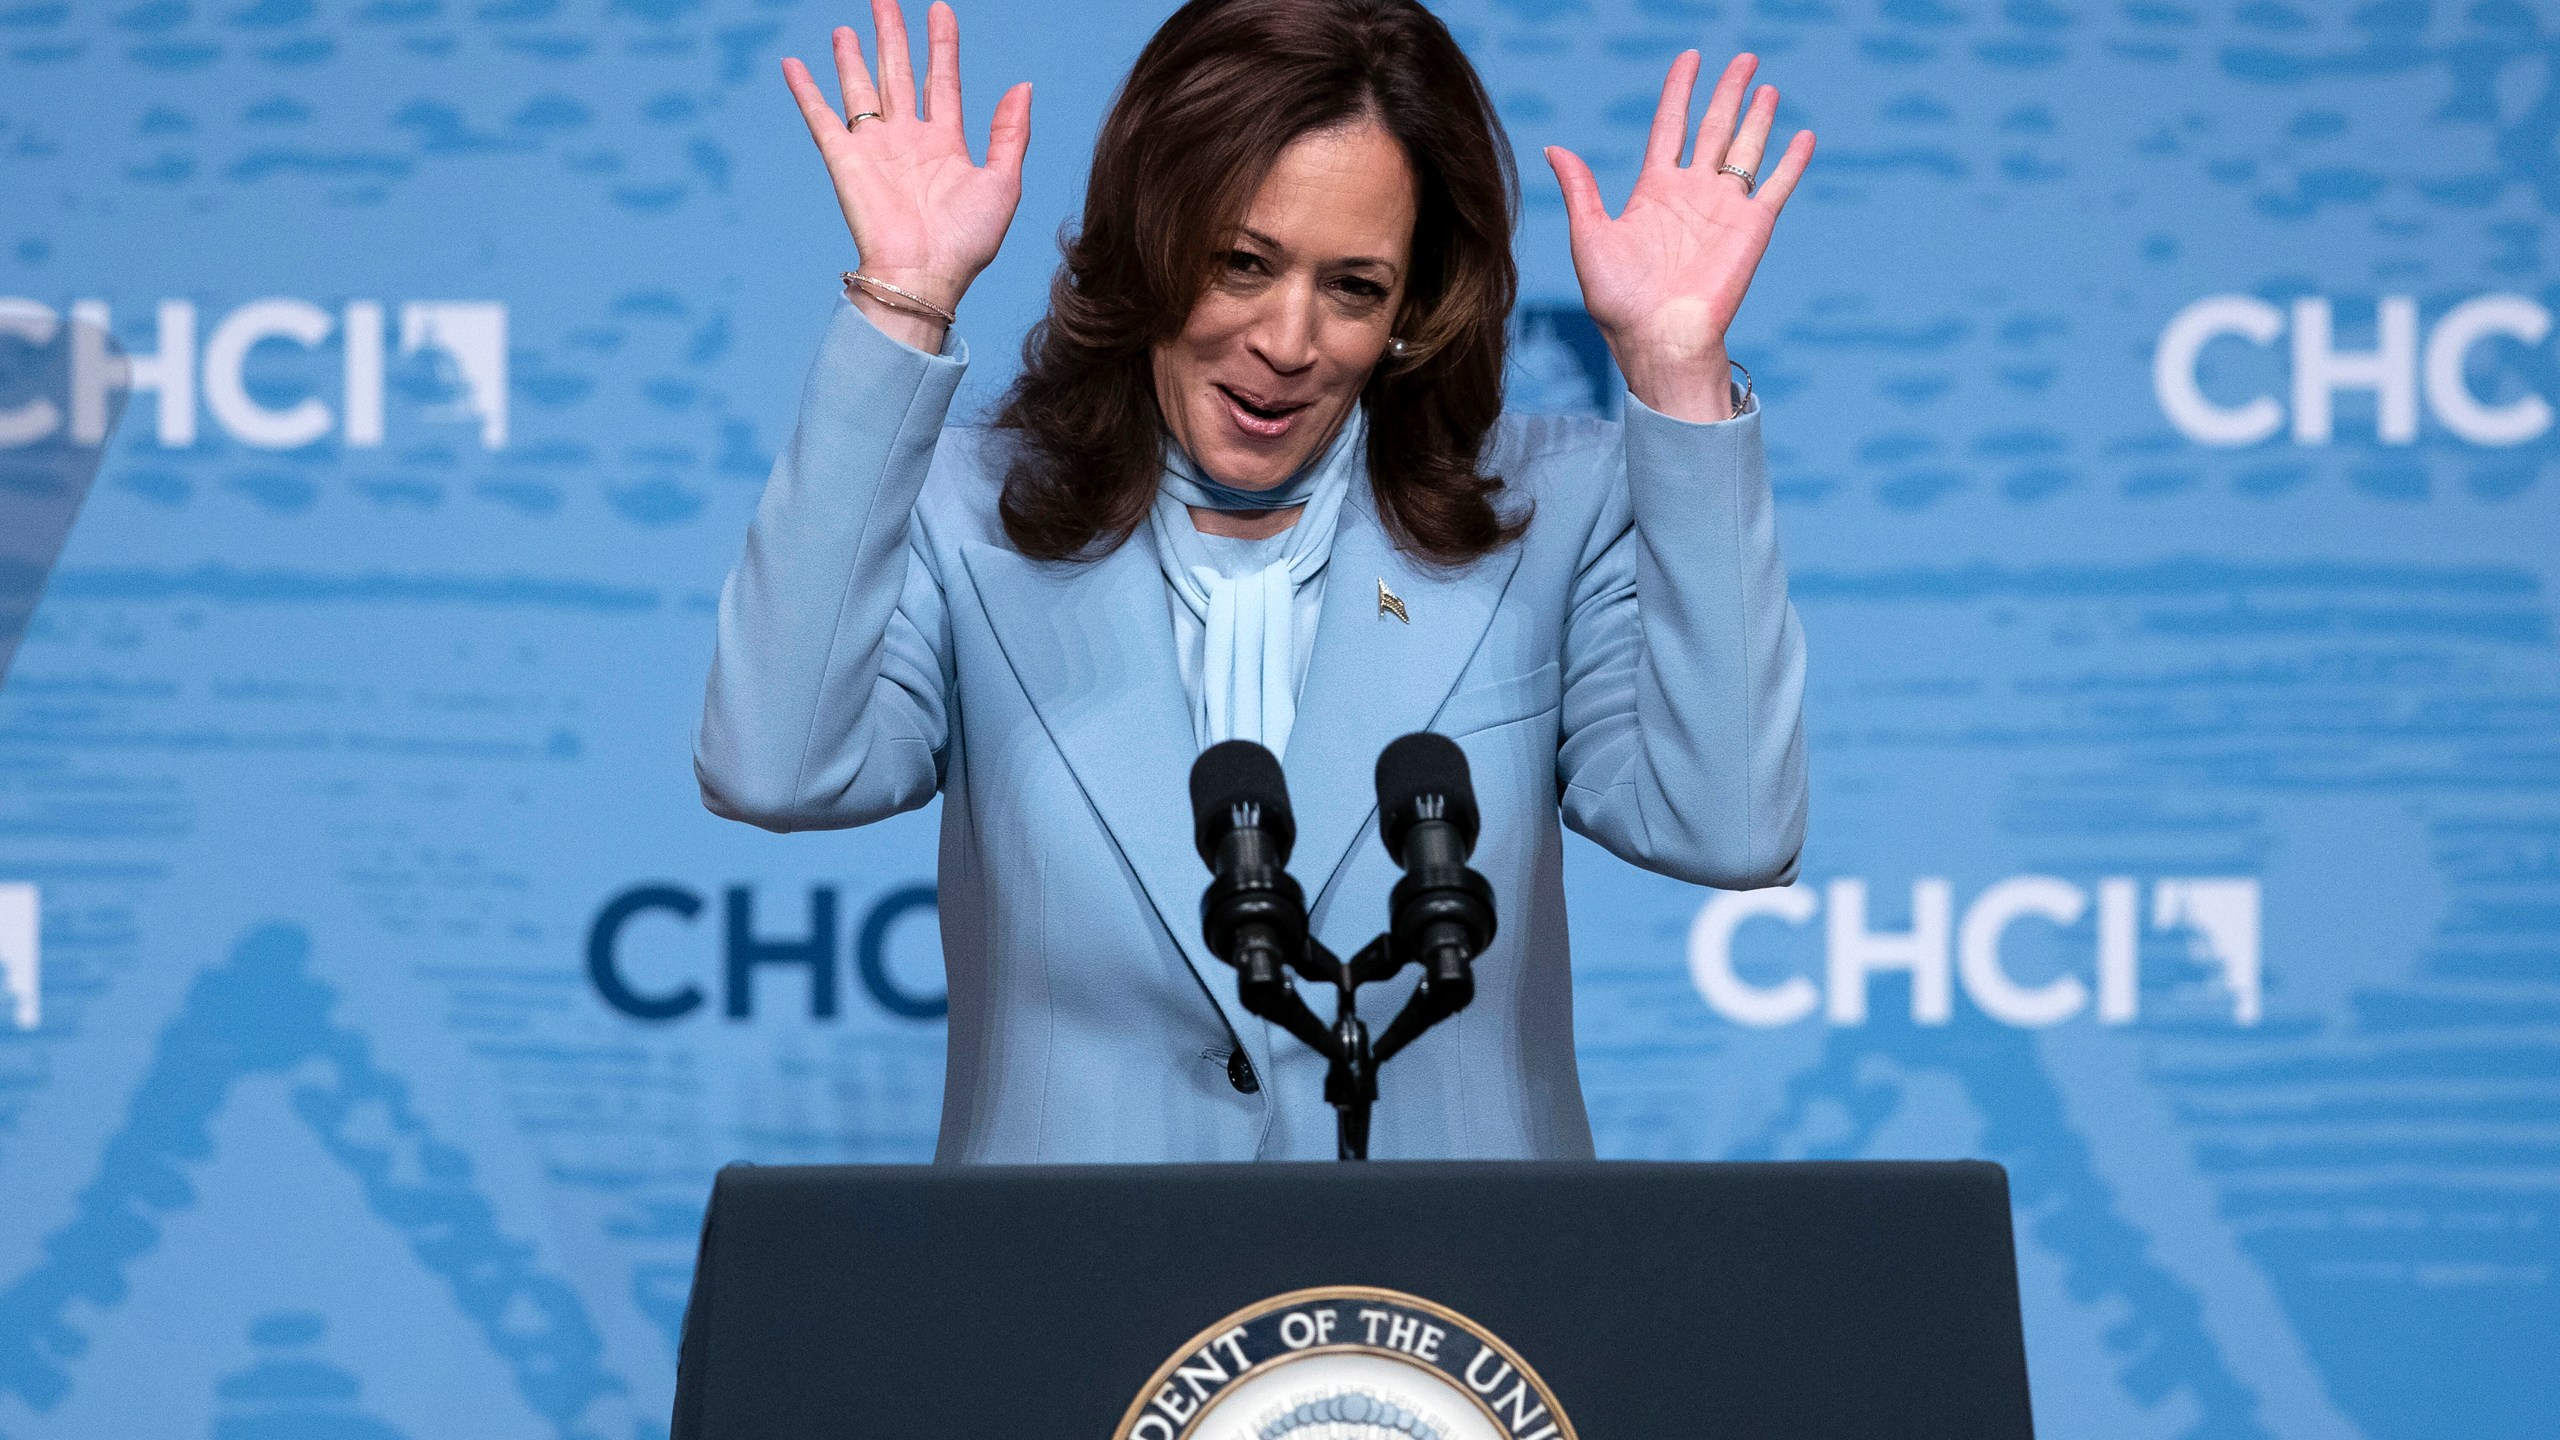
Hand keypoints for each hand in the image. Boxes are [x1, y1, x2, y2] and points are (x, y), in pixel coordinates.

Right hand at [782, 0, 1030, 349]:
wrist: (924, 276)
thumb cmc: (966, 241)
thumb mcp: (1003, 183)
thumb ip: (1011, 133)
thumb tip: (1023, 85)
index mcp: (945, 144)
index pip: (942, 80)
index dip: (941, 44)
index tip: (940, 9)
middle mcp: (907, 140)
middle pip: (898, 73)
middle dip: (893, 36)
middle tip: (886, 0)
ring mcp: (874, 148)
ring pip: (861, 88)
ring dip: (853, 57)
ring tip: (848, 27)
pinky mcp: (844, 159)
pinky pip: (821, 117)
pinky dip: (806, 91)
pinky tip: (793, 65)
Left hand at [1545, 52, 1812, 421]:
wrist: (1659, 339)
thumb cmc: (1619, 300)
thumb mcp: (1590, 238)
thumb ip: (1580, 190)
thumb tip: (1554, 148)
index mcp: (1653, 191)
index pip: (1670, 125)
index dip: (1679, 90)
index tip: (1690, 58)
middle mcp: (1691, 193)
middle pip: (1713, 127)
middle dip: (1727, 91)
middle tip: (1744, 58)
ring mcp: (1724, 209)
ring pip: (1745, 148)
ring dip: (1758, 116)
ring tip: (1767, 85)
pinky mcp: (1753, 228)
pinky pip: (1776, 186)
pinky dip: (1792, 161)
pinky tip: (1804, 135)